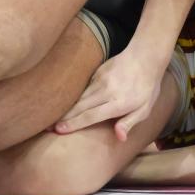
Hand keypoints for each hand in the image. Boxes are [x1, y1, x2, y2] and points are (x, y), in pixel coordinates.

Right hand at [54, 46, 168, 140]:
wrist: (145, 57)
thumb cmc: (147, 88)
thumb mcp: (145, 109)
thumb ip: (130, 122)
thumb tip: (119, 137)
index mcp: (118, 103)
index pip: (92, 115)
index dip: (74, 124)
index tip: (59, 130)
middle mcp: (106, 91)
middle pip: (80, 107)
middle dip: (63, 118)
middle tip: (47, 128)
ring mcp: (100, 80)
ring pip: (79, 97)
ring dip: (65, 108)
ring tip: (51, 119)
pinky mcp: (97, 72)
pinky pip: (83, 88)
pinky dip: (74, 98)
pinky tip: (65, 105)